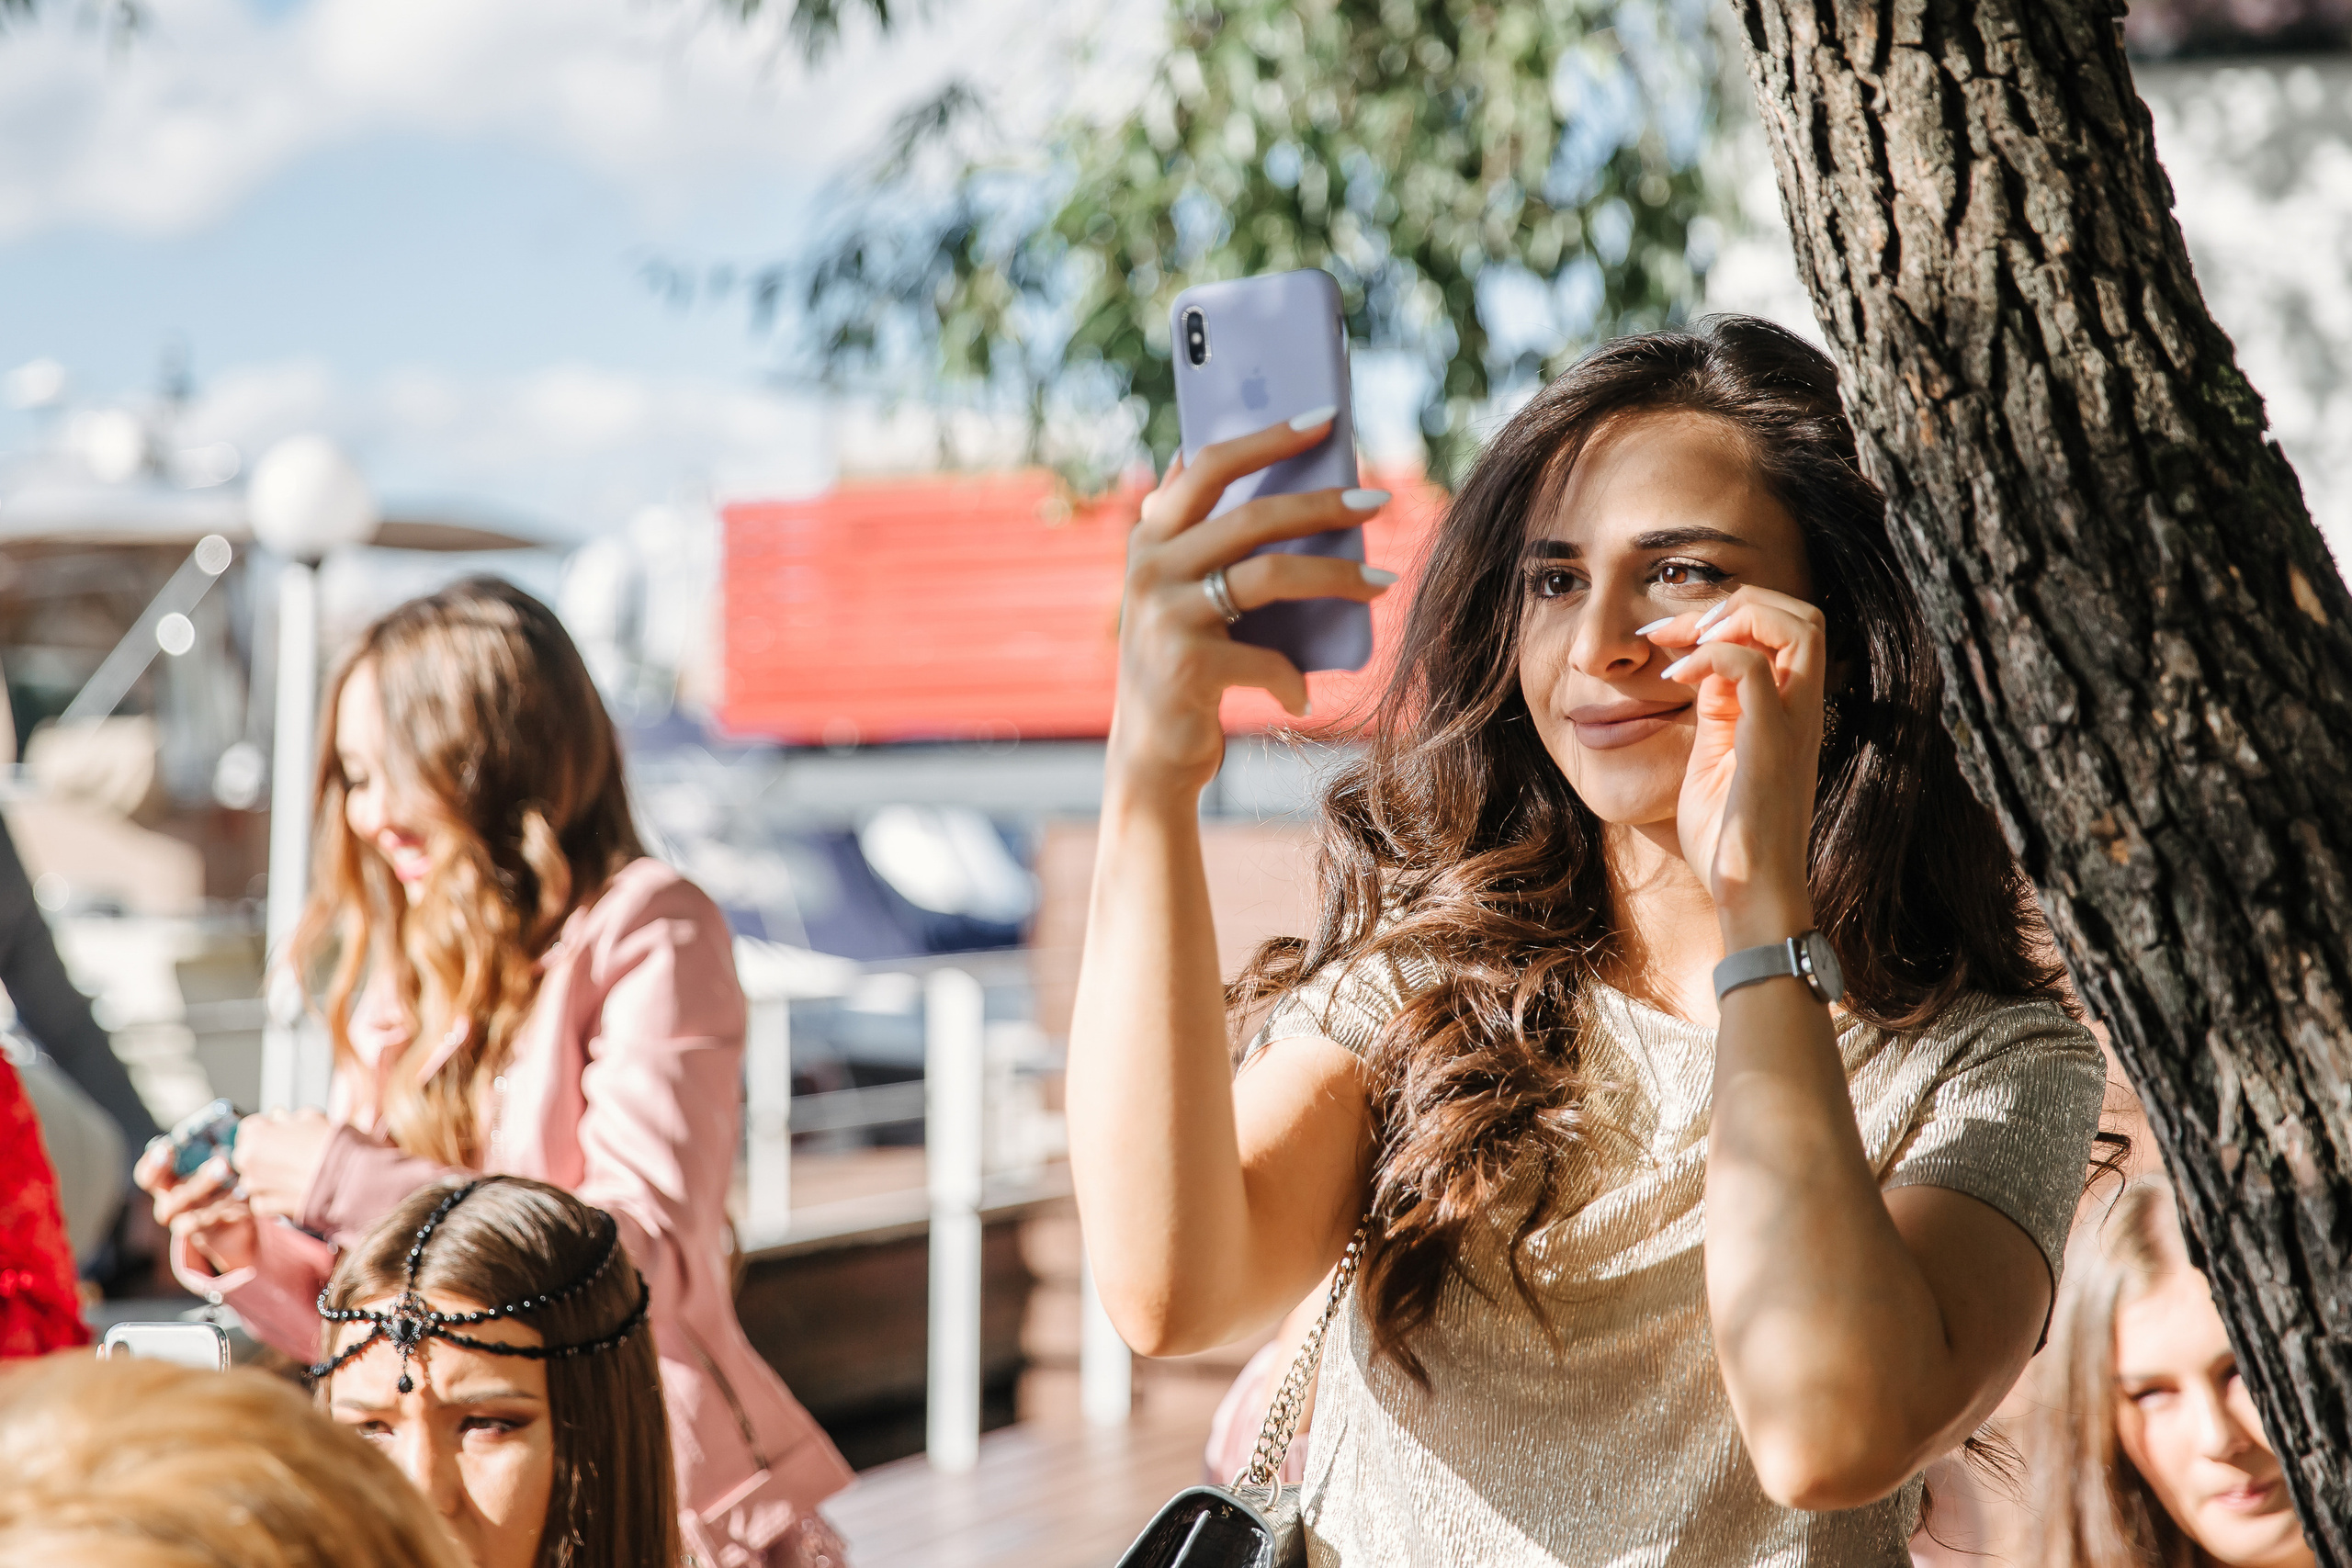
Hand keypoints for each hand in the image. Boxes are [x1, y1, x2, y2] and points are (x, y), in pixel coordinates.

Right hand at [134, 1141, 258, 1276]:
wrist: (228, 1218)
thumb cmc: (219, 1177)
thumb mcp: (213, 1160)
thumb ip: (217, 1143)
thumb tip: (238, 1122)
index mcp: (165, 1182)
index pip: (147, 1176)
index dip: (154, 1164)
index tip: (167, 1147)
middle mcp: (169, 1204)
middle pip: (178, 1196)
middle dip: (202, 1180)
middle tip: (223, 1164)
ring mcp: (185, 1223)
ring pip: (199, 1215)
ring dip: (223, 1198)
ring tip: (244, 1184)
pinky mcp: (206, 1238)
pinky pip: (219, 1227)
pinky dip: (235, 1213)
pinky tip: (250, 1199)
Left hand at [229, 1108, 333, 1219]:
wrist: (348, 1178)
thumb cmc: (331, 1146)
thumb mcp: (311, 1118)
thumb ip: (290, 1118)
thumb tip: (282, 1118)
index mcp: (255, 1135)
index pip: (250, 1126)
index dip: (269, 1126)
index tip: (281, 1130)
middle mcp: (247, 1161)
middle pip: (249, 1152)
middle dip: (266, 1151)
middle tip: (292, 1150)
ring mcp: (255, 1186)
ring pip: (255, 1177)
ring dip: (269, 1174)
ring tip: (296, 1171)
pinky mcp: (266, 1207)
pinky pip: (263, 1199)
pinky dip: (275, 1196)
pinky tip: (293, 1188)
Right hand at [1112, 413, 1394, 794]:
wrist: (1151, 756)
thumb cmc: (1185, 665)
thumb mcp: (1182, 594)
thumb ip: (1202, 537)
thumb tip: (1261, 473)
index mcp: (1149, 537)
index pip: (1210, 465)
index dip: (1269, 437)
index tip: (1326, 418)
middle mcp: (1149, 567)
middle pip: (1252, 515)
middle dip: (1323, 503)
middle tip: (1378, 500)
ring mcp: (1164, 615)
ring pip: (1269, 574)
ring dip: (1336, 574)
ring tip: (1382, 580)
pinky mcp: (1185, 665)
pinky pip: (1267, 657)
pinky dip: (1293, 678)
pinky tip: (1303, 695)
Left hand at [1642, 587, 1826, 942]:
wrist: (1747, 892)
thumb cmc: (1726, 838)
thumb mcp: (1713, 758)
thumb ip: (1715, 712)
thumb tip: (1697, 668)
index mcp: (1787, 712)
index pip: (1784, 632)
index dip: (1730, 617)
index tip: (1670, 636)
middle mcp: (1801, 710)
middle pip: (1804, 615)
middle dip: (1741, 603)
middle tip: (1684, 631)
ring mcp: (1792, 723)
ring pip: (1799, 626)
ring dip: (1736, 618)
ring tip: (1687, 643)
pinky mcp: (1771, 742)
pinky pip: (1752, 667)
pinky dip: (1710, 655)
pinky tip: (1674, 679)